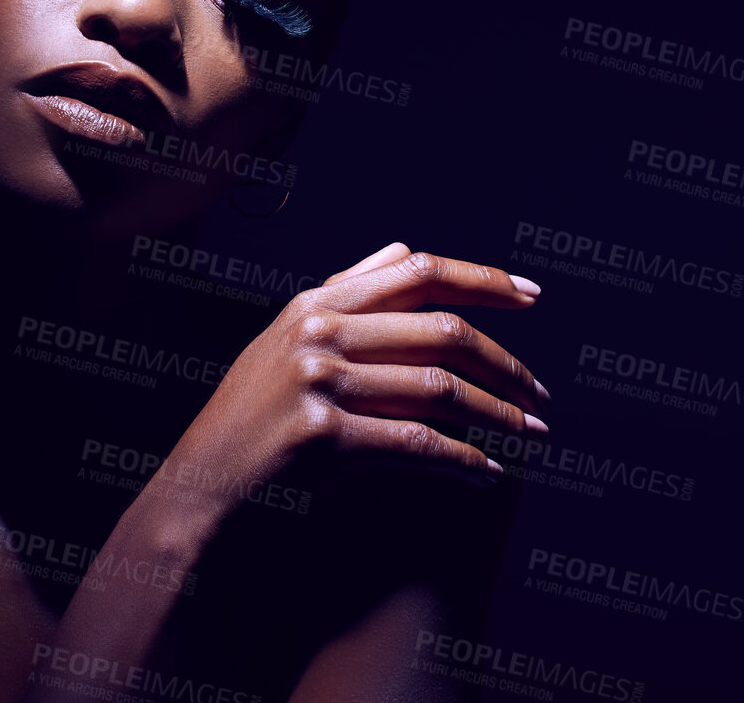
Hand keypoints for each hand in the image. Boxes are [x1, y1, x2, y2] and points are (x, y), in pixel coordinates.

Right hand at [150, 242, 547, 524]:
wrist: (201, 492)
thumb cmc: (251, 421)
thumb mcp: (285, 340)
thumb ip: (346, 292)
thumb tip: (407, 250)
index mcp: (314, 301)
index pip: (418, 270)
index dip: (483, 278)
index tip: (534, 296)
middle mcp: (316, 330)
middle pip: (442, 330)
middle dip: (506, 363)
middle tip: (542, 394)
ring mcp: (317, 379)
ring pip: (440, 387)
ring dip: (498, 414)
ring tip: (531, 434)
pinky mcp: (322, 435)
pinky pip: (417, 442)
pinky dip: (464, 459)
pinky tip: (489, 473)